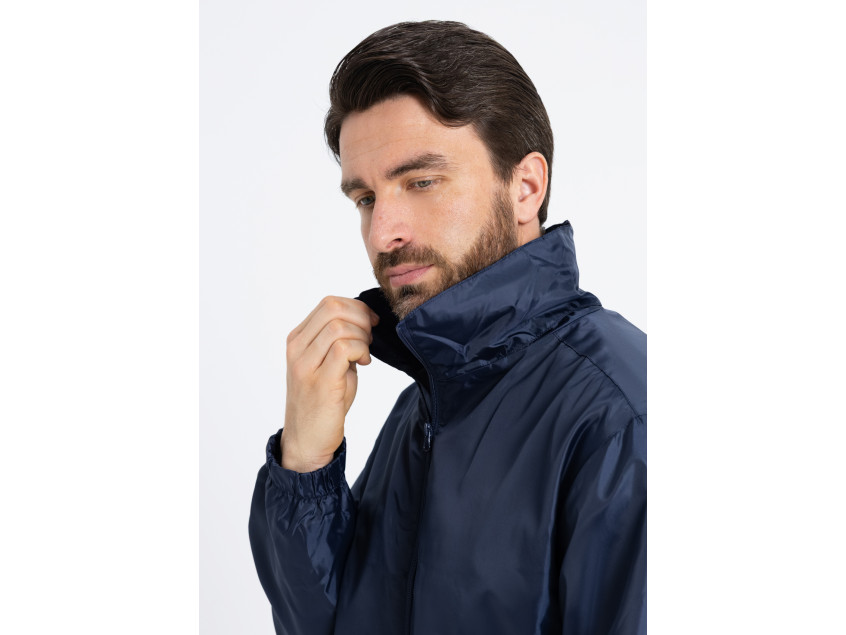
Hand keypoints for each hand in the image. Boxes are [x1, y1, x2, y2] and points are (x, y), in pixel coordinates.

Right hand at [281, 296, 378, 471]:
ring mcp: (305, 364)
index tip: (371, 323)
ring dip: (362, 336)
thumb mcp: (328, 364)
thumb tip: (364, 320)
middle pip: (333, 308)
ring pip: (339, 327)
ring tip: (365, 355)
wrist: (307, 440)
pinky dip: (361, 350)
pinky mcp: (320, 381)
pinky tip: (364, 364)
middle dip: (361, 317)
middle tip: (371, 337)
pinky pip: (345, 348)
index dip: (357, 307)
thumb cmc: (322, 402)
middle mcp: (297, 349)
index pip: (328, 304)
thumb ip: (339, 341)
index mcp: (297, 340)